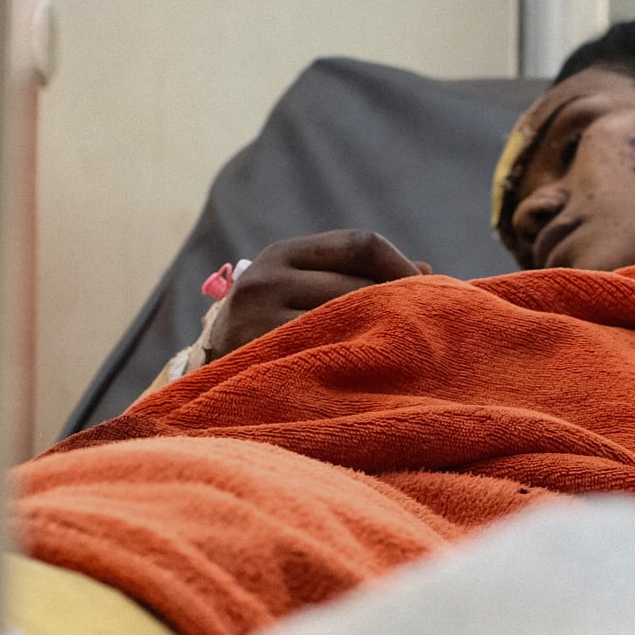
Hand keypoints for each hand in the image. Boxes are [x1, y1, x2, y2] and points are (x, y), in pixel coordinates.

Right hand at [202, 230, 429, 359]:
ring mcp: (256, 321)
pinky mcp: (258, 360)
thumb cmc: (269, 337)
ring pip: (347, 322)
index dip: (401, 266)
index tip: (429, 292)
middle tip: (429, 330)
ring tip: (408, 354)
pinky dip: (359, 365)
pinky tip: (376, 375)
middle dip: (400, 304)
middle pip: (358, 284)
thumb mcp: (300, 294)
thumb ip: (355, 279)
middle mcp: (264, 280)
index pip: (358, 244)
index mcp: (280, 254)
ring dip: (384, 337)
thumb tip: (428, 271)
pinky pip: (327, 358)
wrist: (205, 390)